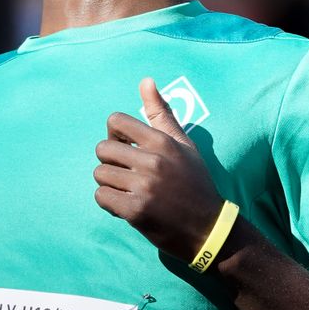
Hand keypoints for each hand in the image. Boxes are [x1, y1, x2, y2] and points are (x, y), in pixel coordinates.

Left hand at [94, 77, 224, 260]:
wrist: (208, 228)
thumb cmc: (195, 184)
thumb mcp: (184, 145)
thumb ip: (161, 114)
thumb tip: (145, 80)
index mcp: (163, 142)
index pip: (115, 121)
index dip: (114, 135)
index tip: (126, 148)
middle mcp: (153, 161)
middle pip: (102, 149)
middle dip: (110, 163)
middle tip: (127, 175)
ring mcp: (144, 186)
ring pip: (100, 174)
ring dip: (109, 185)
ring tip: (128, 191)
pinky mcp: (136, 210)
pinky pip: (101, 197)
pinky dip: (109, 203)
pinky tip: (126, 206)